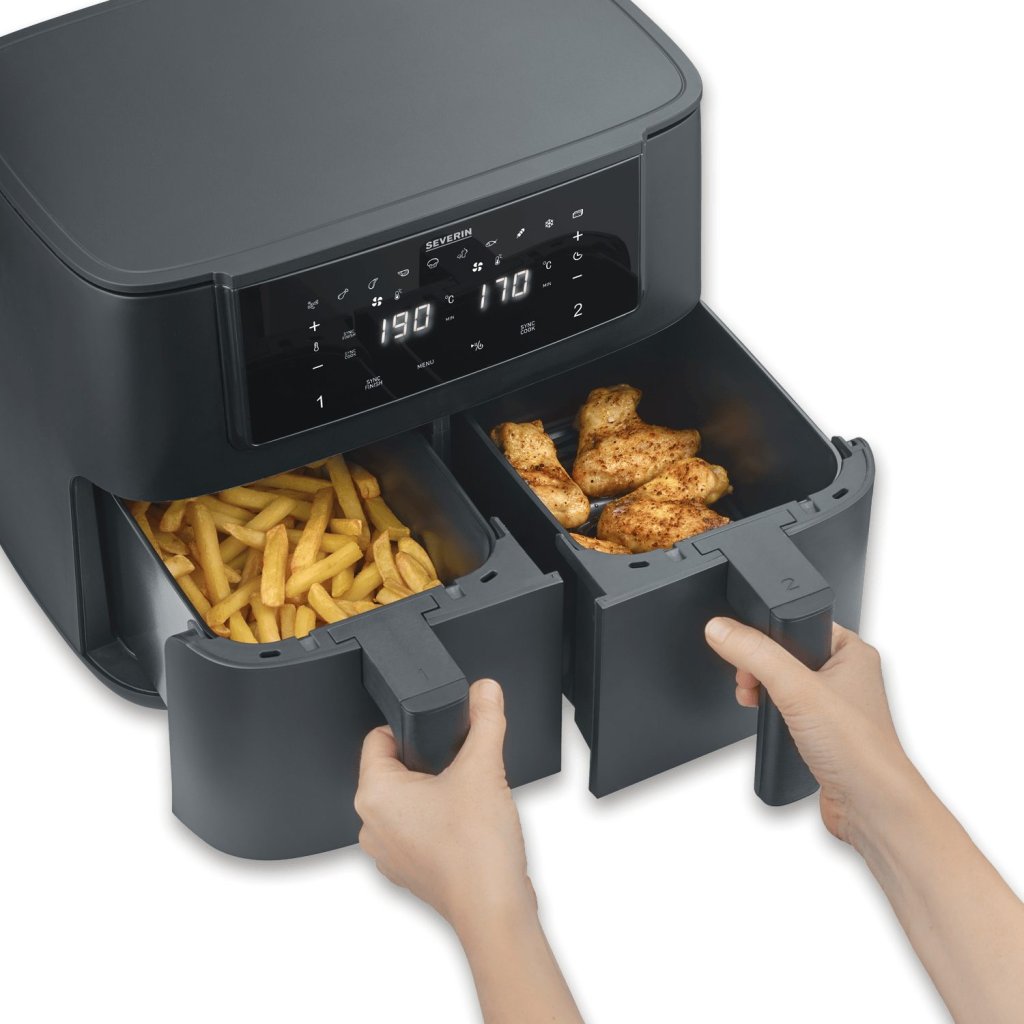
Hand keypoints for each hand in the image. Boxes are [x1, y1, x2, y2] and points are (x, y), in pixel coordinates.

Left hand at [356, 679, 534, 934]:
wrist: (495, 910)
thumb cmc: (477, 852)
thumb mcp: (484, 767)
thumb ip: (485, 720)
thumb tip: (486, 691)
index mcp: (375, 795)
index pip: (377, 739)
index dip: (410, 727)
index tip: (437, 731)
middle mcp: (371, 826)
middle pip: (394, 769)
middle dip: (428, 761)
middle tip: (459, 767)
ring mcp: (388, 853)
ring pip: (406, 801)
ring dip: (433, 793)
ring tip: (465, 799)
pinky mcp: (408, 871)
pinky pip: (416, 830)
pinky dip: (438, 822)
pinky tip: (466, 825)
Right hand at [704, 618, 915, 847]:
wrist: (872, 807)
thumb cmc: (859, 749)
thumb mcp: (796, 688)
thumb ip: (755, 654)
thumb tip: (721, 628)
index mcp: (853, 652)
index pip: (800, 623)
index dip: (768, 633)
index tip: (748, 647)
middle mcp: (846, 677)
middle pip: (785, 655)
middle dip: (759, 668)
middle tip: (750, 680)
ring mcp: (835, 707)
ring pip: (784, 685)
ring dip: (764, 693)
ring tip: (756, 703)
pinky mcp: (823, 734)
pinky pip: (787, 712)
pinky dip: (773, 717)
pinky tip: (770, 726)